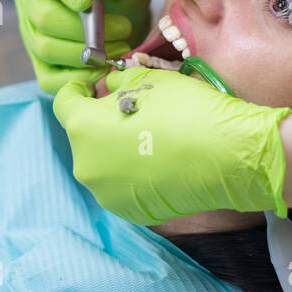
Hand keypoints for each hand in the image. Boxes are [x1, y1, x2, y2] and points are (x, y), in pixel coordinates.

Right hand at [12, 0, 151, 93]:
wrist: (128, 18)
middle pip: (43, 16)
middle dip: (87, 28)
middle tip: (122, 27)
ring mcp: (30, 32)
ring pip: (46, 47)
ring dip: (89, 52)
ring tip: (120, 46)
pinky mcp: (40, 65)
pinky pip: (50, 79)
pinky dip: (82, 77)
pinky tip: (104, 67)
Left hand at [53, 66, 291, 224]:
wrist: (226, 155)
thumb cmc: (186, 110)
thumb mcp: (147, 79)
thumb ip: (117, 83)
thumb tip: (108, 89)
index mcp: (83, 128)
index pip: (65, 103)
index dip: (77, 90)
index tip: (90, 87)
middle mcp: (86, 165)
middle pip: (84, 136)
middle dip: (101, 121)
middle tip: (131, 110)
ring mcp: (107, 194)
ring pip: (103, 163)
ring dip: (116, 148)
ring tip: (149, 137)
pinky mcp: (130, 211)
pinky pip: (123, 185)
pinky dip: (133, 172)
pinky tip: (159, 160)